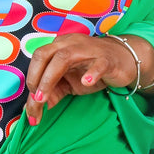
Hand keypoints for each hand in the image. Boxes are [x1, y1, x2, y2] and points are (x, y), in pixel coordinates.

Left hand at [24, 33, 153, 125]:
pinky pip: (98, 64)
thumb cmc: (91, 69)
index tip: (32, 102)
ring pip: (64, 57)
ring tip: (46, 98)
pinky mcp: (107, 60)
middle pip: (45, 54)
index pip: (37, 59)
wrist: (123, 60)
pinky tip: (86, 82)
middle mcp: (69, 44)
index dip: (31, 79)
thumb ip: (51, 93)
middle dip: (36, 78)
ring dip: (50, 78)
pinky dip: (91, 73)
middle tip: (37, 100)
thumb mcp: (67, 83)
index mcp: (58, 47)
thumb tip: (31, 109)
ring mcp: (88, 50)